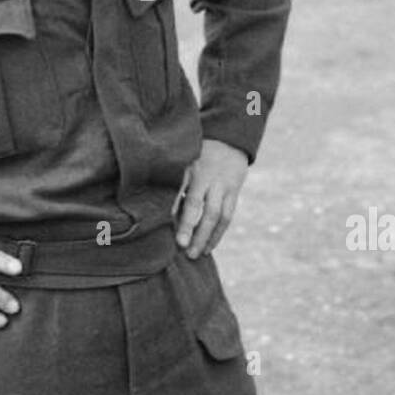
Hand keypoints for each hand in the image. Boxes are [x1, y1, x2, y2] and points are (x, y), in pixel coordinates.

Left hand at [173, 138, 248, 259]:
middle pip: (205, 210)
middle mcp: (210, 179)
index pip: (188, 198)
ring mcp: (224, 186)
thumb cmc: (195, 154)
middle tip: (185, 251)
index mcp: (193, 170)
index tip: (177, 237)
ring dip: (208, 237)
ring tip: (196, 254)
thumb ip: (174, 184)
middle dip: (195, 232)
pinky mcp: (234, 193)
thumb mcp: (182, 162)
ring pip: (218, 216)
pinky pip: (228, 216)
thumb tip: (161, 213)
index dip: (183, 218)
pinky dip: (218, 233)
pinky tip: (209, 247)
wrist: (227, 140)